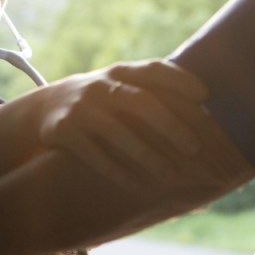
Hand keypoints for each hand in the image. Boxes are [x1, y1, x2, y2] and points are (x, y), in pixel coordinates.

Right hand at [36, 59, 208, 188]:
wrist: (46, 109)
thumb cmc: (102, 100)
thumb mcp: (122, 86)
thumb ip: (154, 91)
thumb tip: (207, 108)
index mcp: (122, 72)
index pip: (154, 69)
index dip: (180, 80)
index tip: (205, 96)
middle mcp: (101, 86)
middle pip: (140, 102)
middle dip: (170, 125)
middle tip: (195, 148)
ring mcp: (81, 107)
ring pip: (117, 131)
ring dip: (147, 155)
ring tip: (171, 175)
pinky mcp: (64, 130)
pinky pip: (93, 153)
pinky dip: (116, 170)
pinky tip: (137, 185)